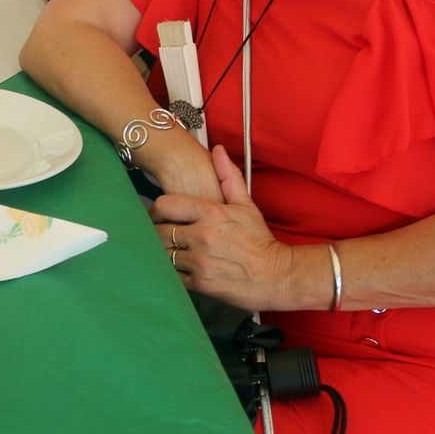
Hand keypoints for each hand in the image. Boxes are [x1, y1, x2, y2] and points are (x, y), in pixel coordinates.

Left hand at [151, 146, 313, 310]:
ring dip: (164, 253)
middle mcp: (202, 236)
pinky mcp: (201, 283)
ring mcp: (200, 261)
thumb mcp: (246, 205)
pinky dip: (173, 272)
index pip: (165, 205)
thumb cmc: (260, 240)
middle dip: (157, 233)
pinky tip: (180, 268)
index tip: (157, 216)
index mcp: (211, 213)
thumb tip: (217, 150)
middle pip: (159, 232)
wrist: (278, 276)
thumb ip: (228, 177)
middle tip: (159, 235)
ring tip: (168, 251)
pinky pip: (174, 275)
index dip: (156, 210)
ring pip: (164, 255)